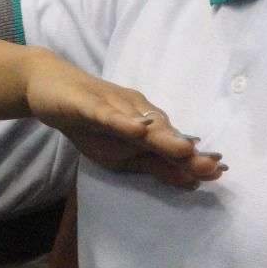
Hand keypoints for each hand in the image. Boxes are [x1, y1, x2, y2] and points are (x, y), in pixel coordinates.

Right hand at [22, 51, 225, 187]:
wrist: (47, 88)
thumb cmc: (88, 121)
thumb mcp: (121, 155)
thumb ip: (153, 165)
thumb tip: (191, 180)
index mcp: (145, 125)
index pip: (173, 145)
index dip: (194, 159)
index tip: (219, 173)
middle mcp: (136, 112)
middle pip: (164, 133)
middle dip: (187, 152)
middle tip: (213, 167)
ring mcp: (113, 107)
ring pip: (141, 123)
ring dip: (164, 137)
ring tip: (187, 151)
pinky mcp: (89, 104)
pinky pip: (108, 114)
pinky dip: (123, 122)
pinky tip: (137, 130)